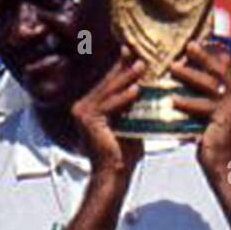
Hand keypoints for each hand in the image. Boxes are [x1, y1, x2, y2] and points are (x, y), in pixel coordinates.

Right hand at [71, 50, 145, 182]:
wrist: (113, 175)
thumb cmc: (123, 154)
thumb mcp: (130, 124)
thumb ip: (133, 108)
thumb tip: (148, 90)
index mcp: (90, 107)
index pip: (108, 84)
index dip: (122, 68)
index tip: (135, 54)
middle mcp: (83, 107)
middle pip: (108, 83)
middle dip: (125, 67)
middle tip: (140, 53)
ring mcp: (83, 113)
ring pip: (109, 91)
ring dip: (127, 77)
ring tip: (142, 65)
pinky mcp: (89, 121)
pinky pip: (110, 105)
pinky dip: (124, 98)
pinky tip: (137, 89)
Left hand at [171, 40, 230, 183]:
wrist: (227, 170)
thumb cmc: (221, 147)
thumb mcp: (220, 120)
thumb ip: (214, 102)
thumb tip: (197, 85)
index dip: (220, 56)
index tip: (206, 43)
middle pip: (223, 71)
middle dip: (205, 57)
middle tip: (189, 46)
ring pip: (211, 85)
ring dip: (190, 74)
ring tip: (173, 67)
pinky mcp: (225, 119)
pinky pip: (202, 106)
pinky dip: (186, 102)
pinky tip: (172, 99)